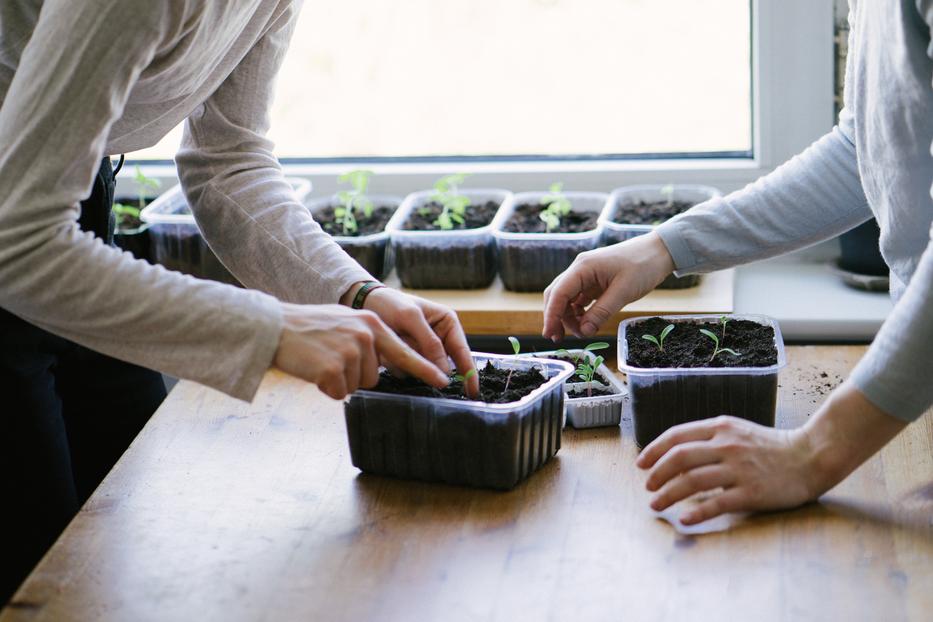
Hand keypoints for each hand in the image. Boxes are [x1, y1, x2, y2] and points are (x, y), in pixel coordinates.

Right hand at [273, 302, 449, 399]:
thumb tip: (379, 365)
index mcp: (371, 324)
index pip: (404, 351)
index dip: (425, 369)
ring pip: (356, 386)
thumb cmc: (308, 329)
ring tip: (320, 361)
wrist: (275, 328)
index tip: (443, 380)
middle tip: (330, 358)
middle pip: (373, 377)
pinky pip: (339, 393)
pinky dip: (326, 388)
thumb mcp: (346, 323)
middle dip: (353, 376)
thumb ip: (367, 339)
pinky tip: (314, 371)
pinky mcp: (334, 368)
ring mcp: (351, 351)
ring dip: (338, 382)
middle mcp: (366, 335)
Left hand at [358, 288, 479, 397]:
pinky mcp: (409, 358)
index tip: (473, 392)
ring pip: (425, 370)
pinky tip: (386, 352)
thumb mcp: (410, 317)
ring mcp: (424, 351)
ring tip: (393, 343)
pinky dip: (397, 365)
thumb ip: (429, 342)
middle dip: (427, 365)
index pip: (462, 352)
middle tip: (412, 357)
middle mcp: (439, 339)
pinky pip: (409, 371)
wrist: (365, 302)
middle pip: (443, 365)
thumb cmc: (390, 303)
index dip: (469, 373)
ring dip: (409, 364)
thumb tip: (446, 372)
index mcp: (448, 324)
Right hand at [542, 232, 674, 340]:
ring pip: (567, 298)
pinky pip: (579, 298)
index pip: (558, 294)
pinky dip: (579, 312)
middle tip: (559, 338)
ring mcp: (587, 274)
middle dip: (556, 317)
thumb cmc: (643, 266)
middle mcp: (580, 269)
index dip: (551, 316)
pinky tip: (586, 322)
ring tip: (581, 332)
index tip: (549, 335)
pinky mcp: (595, 280)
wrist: (660, 251)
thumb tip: (584, 332)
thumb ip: (601, 312)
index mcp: (583, 267)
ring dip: (569, 316)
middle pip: (557, 295)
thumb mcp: (624, 292)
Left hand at [636, 416, 816, 524]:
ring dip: (668, 493)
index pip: (676, 435)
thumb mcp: (737, 432)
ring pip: (691, 480)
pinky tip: (684, 519)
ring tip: (656, 504)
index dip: (654, 450)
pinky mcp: (751, 491)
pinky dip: (696, 511)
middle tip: (647, 487)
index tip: (641, 464)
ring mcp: (739, 469)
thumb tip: (677, 455)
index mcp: (720, 427)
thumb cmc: (771, 447)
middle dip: (656, 473)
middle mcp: (726, 445)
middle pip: (679, 457)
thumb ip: (710, 439)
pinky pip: (717, 502)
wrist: (810, 457)